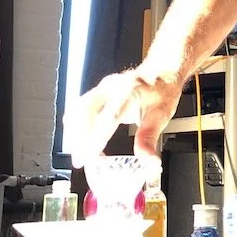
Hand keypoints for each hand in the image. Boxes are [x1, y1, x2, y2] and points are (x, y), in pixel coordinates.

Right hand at [64, 67, 180, 175]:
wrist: (161, 72)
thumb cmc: (162, 93)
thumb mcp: (161, 116)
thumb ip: (149, 140)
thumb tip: (150, 164)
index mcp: (129, 92)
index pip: (108, 118)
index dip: (96, 139)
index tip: (89, 157)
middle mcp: (112, 87)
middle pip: (86, 112)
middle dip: (79, 138)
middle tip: (80, 161)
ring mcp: (102, 87)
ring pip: (78, 109)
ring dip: (74, 132)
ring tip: (78, 153)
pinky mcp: (97, 91)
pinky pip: (79, 107)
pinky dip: (75, 124)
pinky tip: (78, 140)